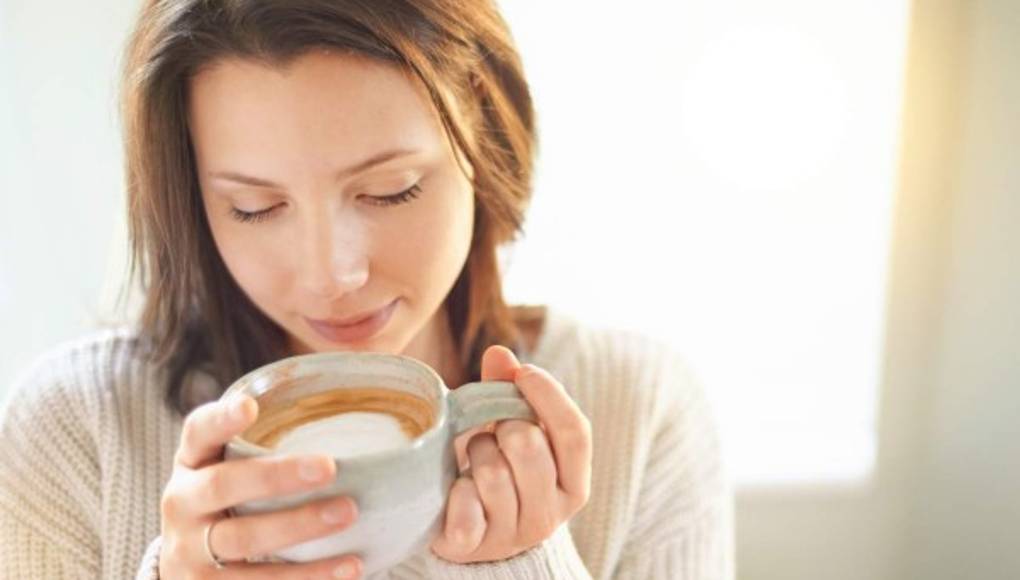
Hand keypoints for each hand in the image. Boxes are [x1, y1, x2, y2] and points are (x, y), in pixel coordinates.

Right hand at [159, 394, 363, 578]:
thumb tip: (353, 399)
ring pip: (244, 542)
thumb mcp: (228, 466)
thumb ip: (267, 441)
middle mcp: (183, 505)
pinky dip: (309, 578)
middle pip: (223, 487)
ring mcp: (192, 553)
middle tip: (328, 467)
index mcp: (191, 464)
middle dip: (275, 476)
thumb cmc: (229, 502)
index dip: (220, 420)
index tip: (249, 406)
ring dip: (299, 527)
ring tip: (349, 512)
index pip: (198, 433)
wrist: (188, 569)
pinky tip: (351, 567)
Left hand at [430, 346, 592, 562]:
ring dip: (475, 454)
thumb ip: (508, 392)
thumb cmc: (499, 471)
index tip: (524, 371)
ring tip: (473, 461)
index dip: (549, 395)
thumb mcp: (511, 432)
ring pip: (492, 472)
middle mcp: (551, 514)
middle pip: (529, 445)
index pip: (575, 432)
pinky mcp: (475, 547)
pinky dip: (455, 491)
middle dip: (502, 425)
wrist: (470, 536)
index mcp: (573, 483)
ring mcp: (514, 535)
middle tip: (492, 431)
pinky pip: (464, 507)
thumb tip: (499, 353)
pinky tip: (456, 491)